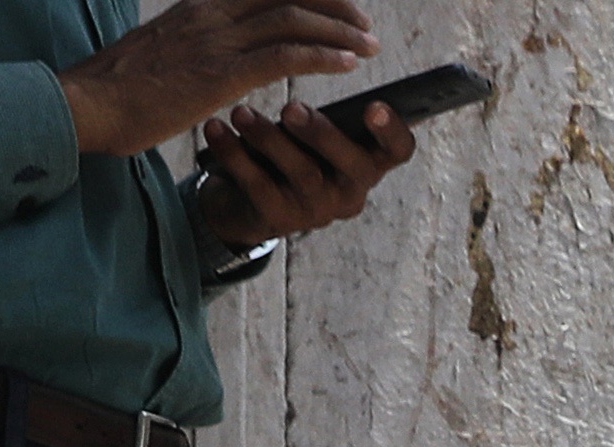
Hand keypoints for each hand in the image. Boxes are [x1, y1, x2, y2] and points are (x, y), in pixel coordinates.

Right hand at [67, 0, 371, 158]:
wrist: (87, 105)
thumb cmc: (119, 92)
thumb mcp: (163, 55)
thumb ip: (194, 46)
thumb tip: (212, 61)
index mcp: (199, 7)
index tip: (336, 3)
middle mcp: (211, 14)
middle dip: (334, 5)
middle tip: (364, 23)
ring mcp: (217, 41)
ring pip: (293, 20)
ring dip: (339, 30)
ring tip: (369, 43)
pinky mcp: (221, 74)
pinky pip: (285, 56)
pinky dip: (324, 55)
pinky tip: (349, 63)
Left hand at [189, 95, 412, 243]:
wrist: (245, 202)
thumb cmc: (289, 152)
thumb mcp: (312, 135)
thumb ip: (327, 113)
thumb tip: (320, 60)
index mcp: (366, 164)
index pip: (397, 151)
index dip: (393, 131)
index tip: (373, 107)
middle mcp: (349, 192)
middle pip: (353, 166)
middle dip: (324, 134)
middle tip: (292, 108)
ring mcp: (316, 211)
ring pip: (303, 174)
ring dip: (270, 139)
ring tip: (241, 113)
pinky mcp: (279, 220)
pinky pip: (258, 186)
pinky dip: (234, 154)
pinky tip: (215, 129)